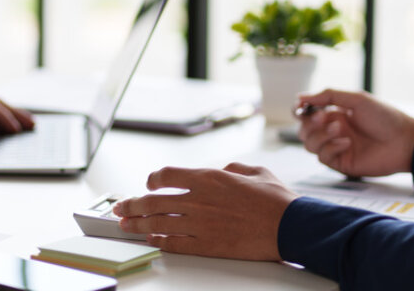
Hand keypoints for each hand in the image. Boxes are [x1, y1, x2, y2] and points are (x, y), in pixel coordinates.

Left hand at [113, 163, 298, 260]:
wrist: (291, 227)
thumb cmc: (277, 201)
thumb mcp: (255, 171)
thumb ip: (232, 168)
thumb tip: (222, 170)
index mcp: (209, 178)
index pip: (166, 175)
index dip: (152, 180)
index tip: (149, 184)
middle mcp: (199, 200)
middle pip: (153, 201)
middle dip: (132, 204)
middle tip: (121, 207)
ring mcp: (200, 224)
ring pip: (157, 223)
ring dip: (137, 224)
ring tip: (125, 225)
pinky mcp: (207, 245)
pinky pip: (174, 243)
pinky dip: (159, 240)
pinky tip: (153, 239)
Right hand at [296, 89, 413, 176]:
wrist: (404, 141)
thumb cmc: (386, 118)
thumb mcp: (356, 99)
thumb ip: (328, 96)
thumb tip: (301, 97)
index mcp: (335, 114)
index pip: (307, 113)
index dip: (299, 110)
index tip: (300, 107)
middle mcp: (332, 131)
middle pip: (303, 130)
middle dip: (310, 124)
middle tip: (324, 118)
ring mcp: (336, 148)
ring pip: (309, 144)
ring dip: (321, 135)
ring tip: (340, 130)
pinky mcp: (340, 163)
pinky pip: (323, 157)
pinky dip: (331, 147)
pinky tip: (347, 143)